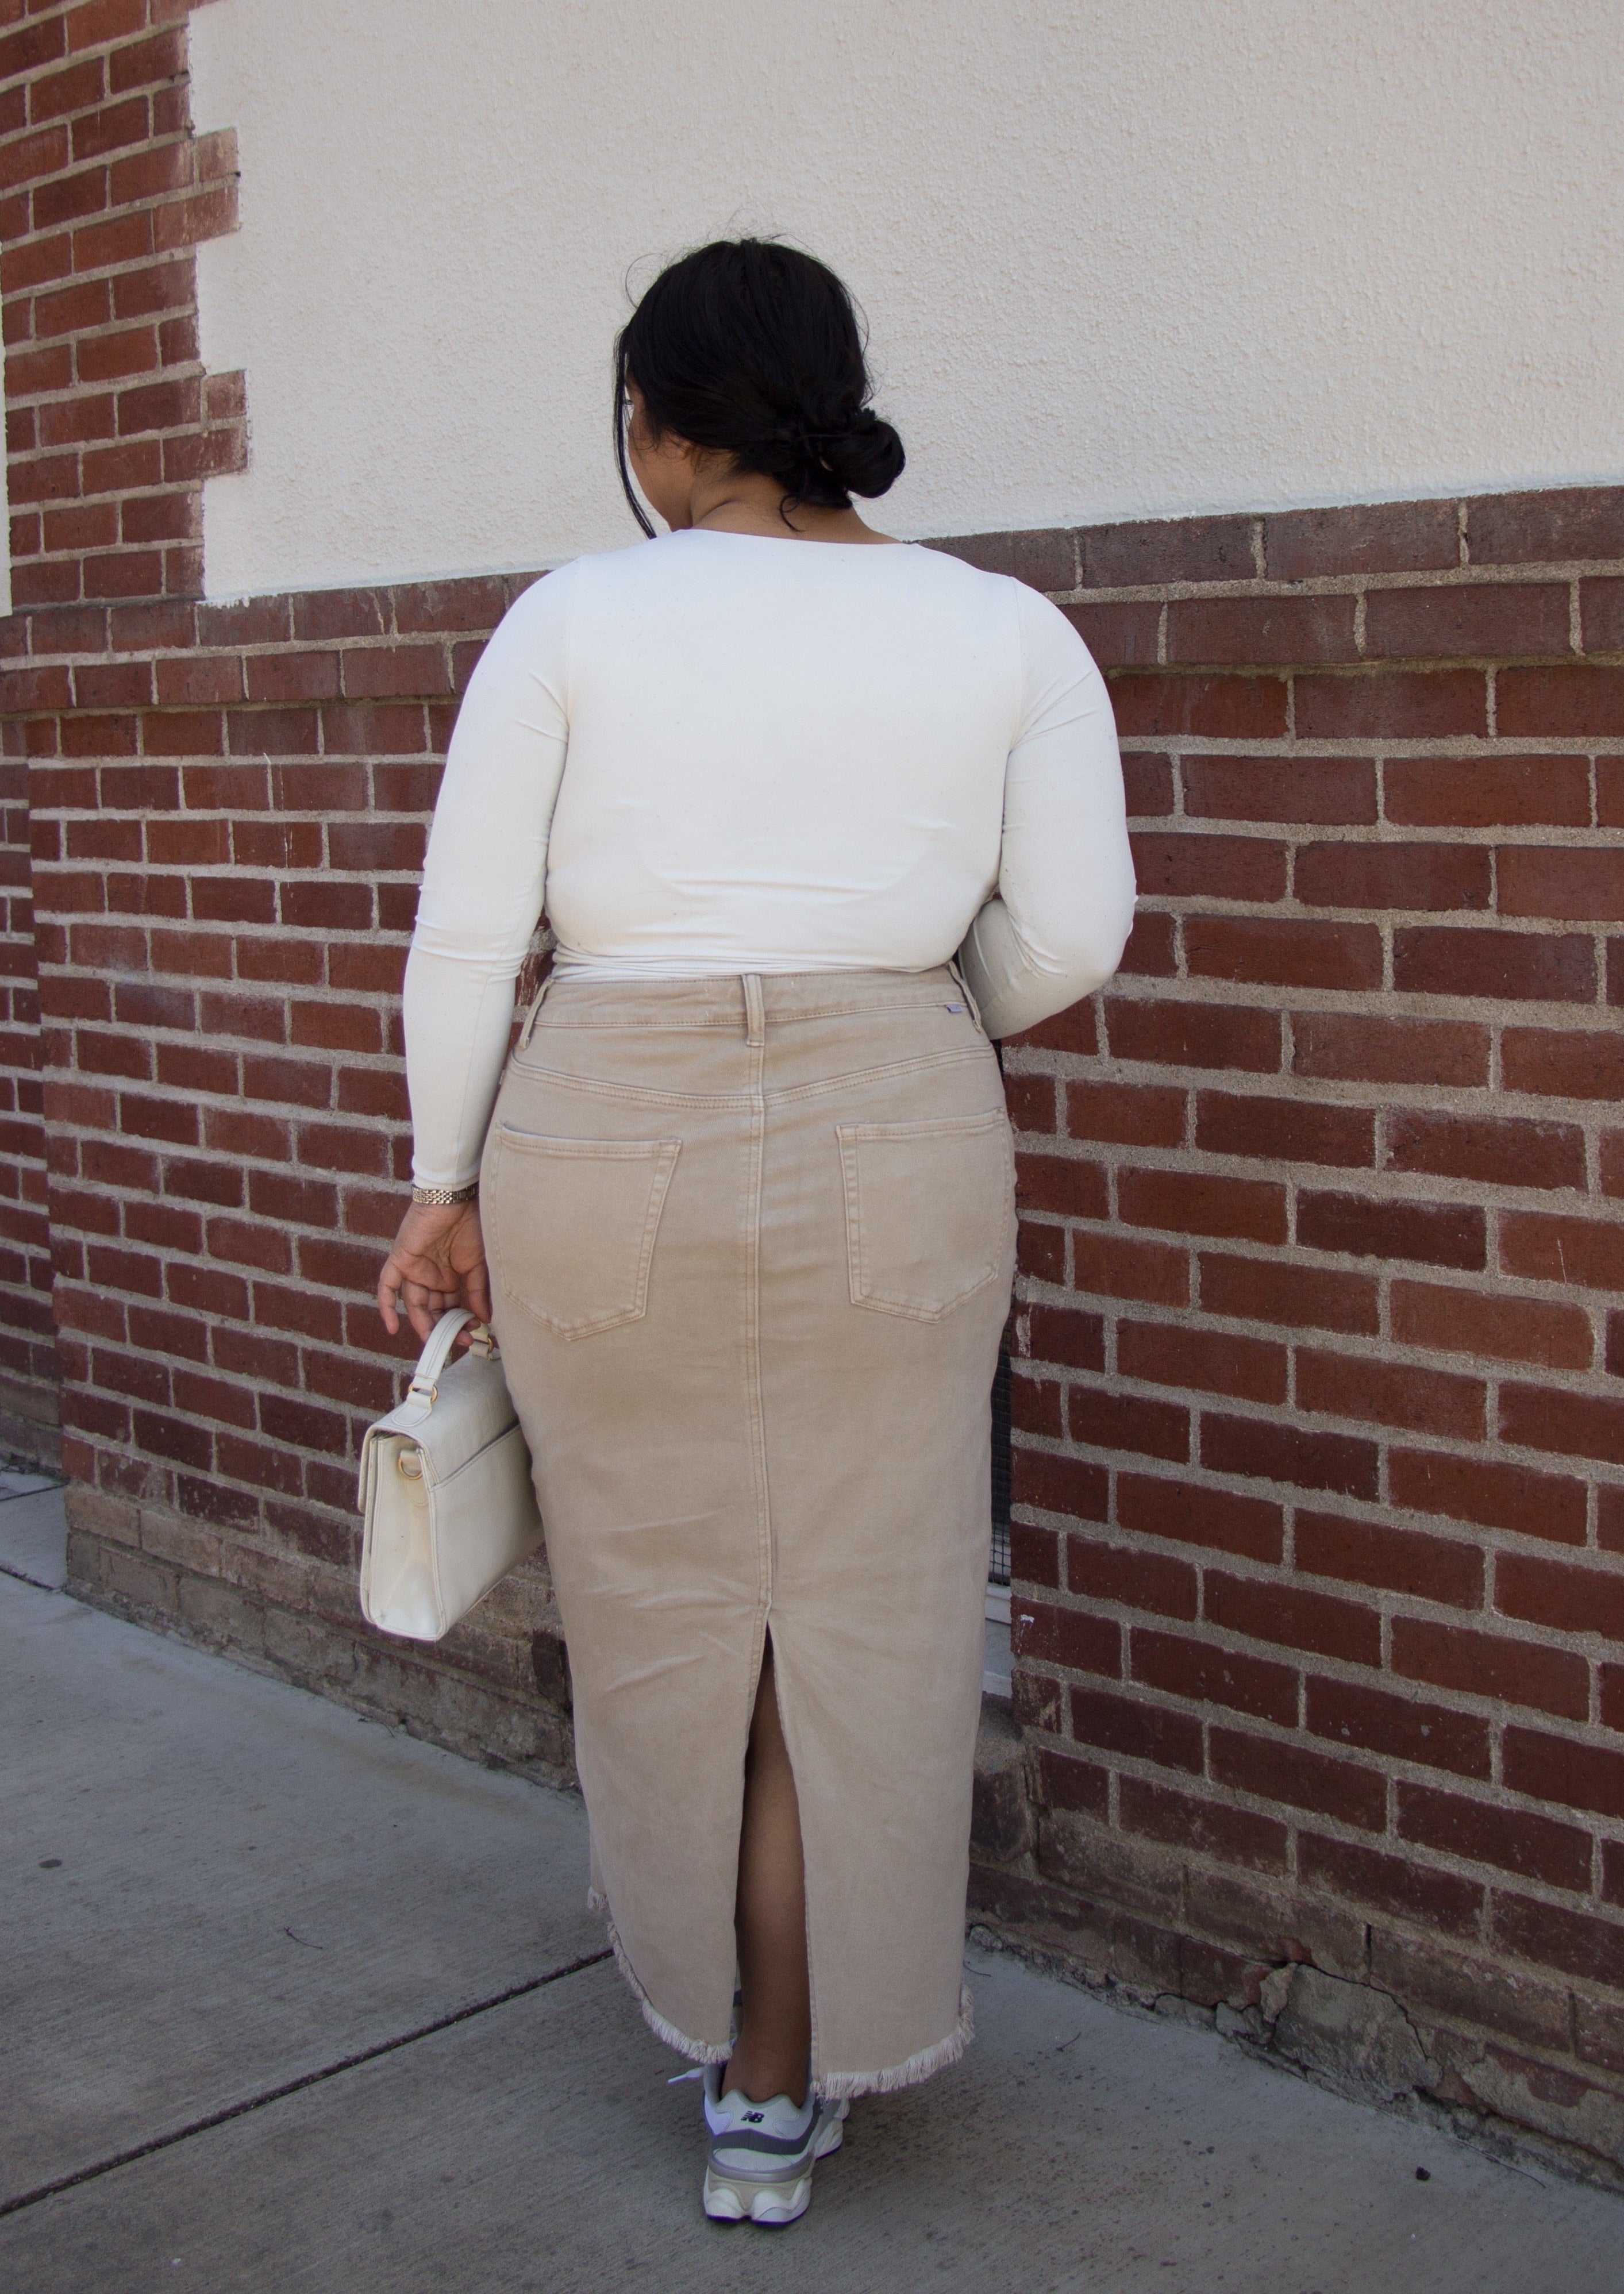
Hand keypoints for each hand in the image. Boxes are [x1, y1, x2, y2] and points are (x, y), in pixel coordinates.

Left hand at [376, 1199, 493, 1343]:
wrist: (456, 1198)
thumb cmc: (472, 1224)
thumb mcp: (479, 1265)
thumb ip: (477, 1292)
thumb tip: (485, 1319)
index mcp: (450, 1276)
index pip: (452, 1307)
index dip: (461, 1322)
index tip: (474, 1332)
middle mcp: (431, 1275)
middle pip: (432, 1309)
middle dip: (446, 1327)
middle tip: (461, 1340)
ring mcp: (414, 1268)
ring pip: (413, 1303)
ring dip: (424, 1323)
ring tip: (438, 1338)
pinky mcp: (400, 1260)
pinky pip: (387, 1286)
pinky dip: (386, 1306)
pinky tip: (392, 1328)